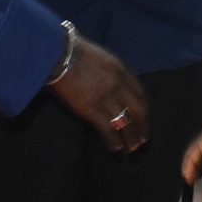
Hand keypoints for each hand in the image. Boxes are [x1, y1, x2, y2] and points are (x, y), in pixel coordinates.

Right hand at [46, 35, 150, 153]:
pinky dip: (113, 141)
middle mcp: (118, 84)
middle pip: (138, 110)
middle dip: (142, 127)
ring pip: (125, 123)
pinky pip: (108, 129)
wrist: (57, 53)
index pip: (140, 94)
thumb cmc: (75, 52)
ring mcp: (105, 97)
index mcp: (121, 70)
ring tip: (130, 149)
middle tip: (142, 141)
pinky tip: (115, 148)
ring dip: (130, 138)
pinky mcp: (91, 108)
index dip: (144, 110)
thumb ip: (113, 72)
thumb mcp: (102, 58)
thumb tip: (117, 88)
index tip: (144, 120)